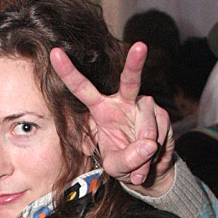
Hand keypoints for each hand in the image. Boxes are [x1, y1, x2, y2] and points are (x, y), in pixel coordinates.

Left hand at [50, 41, 174, 192]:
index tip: (55, 53)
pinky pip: (159, 134)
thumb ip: (128, 158)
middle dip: (135, 63)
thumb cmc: (124, 162)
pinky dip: (155, 154)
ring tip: (139, 168)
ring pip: (147, 126)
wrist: (147, 171)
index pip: (82, 88)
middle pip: (129, 80)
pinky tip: (151, 158)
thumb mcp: (116, 166)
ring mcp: (144, 106)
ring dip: (144, 152)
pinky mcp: (162, 115)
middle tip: (139, 46)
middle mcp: (123, 101)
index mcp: (101, 108)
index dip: (69, 72)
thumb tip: (149, 145)